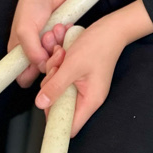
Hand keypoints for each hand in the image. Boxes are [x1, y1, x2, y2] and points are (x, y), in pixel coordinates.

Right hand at [8, 0, 76, 87]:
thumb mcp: (25, 29)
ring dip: (58, 45)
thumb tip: (41, 66)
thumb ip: (30, 50)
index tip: (41, 64)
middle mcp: (33, 50)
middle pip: (43, 69)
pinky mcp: (60, 37)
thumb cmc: (31, 5)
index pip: (22, 77)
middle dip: (49, 57)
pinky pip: (66, 46)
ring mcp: (48, 44)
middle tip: (51, 41)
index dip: (31, 74)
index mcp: (19, 52)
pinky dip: (67, 38)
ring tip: (56, 29)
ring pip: (56, 58)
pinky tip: (64, 26)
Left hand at [35, 0, 152, 135]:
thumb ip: (55, 86)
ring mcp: (83, 85)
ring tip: (60, 52)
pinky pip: (62, 75)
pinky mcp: (79, 74)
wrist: (112, 26)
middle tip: (55, 66)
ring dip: (54, 69)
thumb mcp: (72, 65)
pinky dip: (59, 63)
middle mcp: (87, 96)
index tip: (45, 101)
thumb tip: (41, 103)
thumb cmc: (98, 44)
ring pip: (58, 86)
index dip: (55, 118)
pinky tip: (62, 48)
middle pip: (60, 104)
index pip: (70, 126)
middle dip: (52, 84)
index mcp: (90, 100)